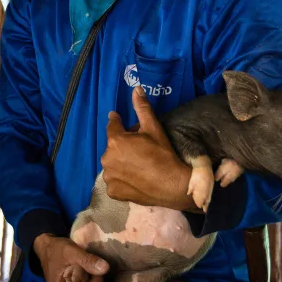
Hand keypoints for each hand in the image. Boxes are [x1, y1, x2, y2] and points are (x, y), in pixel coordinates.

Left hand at [100, 87, 197, 210]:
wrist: (174, 186)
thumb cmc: (164, 155)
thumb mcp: (154, 129)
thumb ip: (142, 109)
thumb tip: (136, 89)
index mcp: (116, 142)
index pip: (112, 126)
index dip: (117, 122)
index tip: (118, 119)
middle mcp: (107, 159)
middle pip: (113, 148)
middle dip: (122, 146)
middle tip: (138, 149)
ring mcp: (109, 177)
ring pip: (112, 165)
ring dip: (120, 162)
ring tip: (137, 165)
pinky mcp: (113, 192)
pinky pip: (114, 182)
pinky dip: (121, 179)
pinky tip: (134, 178)